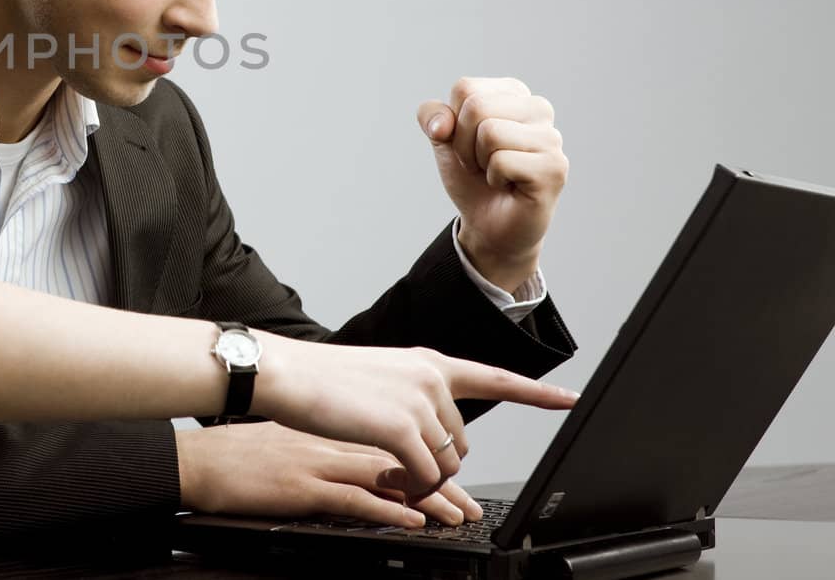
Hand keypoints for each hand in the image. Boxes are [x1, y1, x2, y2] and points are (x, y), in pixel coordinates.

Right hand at [177, 422, 486, 527]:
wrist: (194, 459)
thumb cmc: (231, 454)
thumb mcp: (285, 440)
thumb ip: (320, 444)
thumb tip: (349, 458)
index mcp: (328, 427)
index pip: (390, 429)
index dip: (426, 446)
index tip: (461, 455)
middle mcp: (330, 439)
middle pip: (400, 455)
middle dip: (440, 481)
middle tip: (470, 504)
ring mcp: (319, 460)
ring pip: (389, 477)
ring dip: (428, 498)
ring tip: (459, 517)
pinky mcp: (304, 484)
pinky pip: (356, 498)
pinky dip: (388, 509)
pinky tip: (413, 519)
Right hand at [255, 335, 577, 498]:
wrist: (285, 373)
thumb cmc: (320, 380)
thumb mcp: (378, 379)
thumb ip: (412, 397)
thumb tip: (431, 434)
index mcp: (427, 363)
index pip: (493, 377)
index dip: (534, 392)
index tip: (568, 397)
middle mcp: (431, 378)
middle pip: (462, 443)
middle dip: (435, 462)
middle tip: (398, 465)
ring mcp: (420, 403)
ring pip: (445, 464)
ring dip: (419, 479)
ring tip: (386, 469)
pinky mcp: (402, 429)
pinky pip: (424, 477)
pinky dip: (409, 488)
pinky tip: (388, 479)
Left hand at [418, 76, 568, 291]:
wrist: (488, 223)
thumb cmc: (471, 176)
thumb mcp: (442, 139)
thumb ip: (432, 116)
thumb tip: (442, 125)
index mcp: (513, 92)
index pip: (465, 88)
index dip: (453, 123)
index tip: (469, 144)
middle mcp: (538, 108)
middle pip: (476, 106)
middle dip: (463, 143)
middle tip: (480, 163)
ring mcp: (551, 137)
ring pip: (490, 132)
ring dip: (479, 161)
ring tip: (495, 173)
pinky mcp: (555, 167)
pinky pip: (502, 161)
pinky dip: (494, 178)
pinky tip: (510, 185)